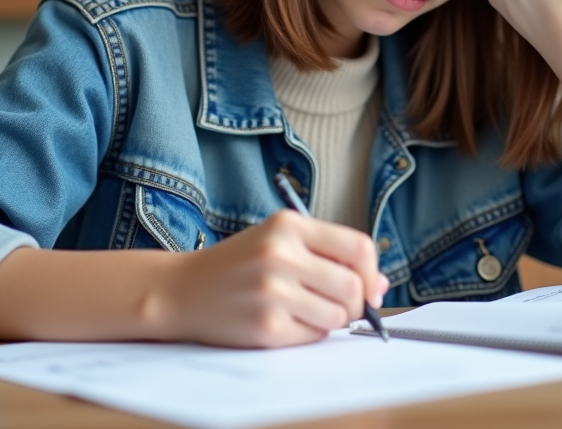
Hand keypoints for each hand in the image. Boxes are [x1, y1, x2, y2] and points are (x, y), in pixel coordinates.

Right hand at [151, 210, 389, 347]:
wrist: (181, 290)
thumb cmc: (238, 265)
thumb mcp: (279, 242)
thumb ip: (329, 256)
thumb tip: (380, 285)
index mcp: (288, 225)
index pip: (359, 247)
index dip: (372, 272)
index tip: (368, 286)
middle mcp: (280, 254)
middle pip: (353, 286)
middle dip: (354, 303)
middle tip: (334, 304)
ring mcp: (272, 291)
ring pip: (338, 316)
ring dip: (330, 320)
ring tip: (303, 311)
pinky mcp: (266, 326)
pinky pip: (313, 336)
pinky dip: (307, 334)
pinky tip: (282, 321)